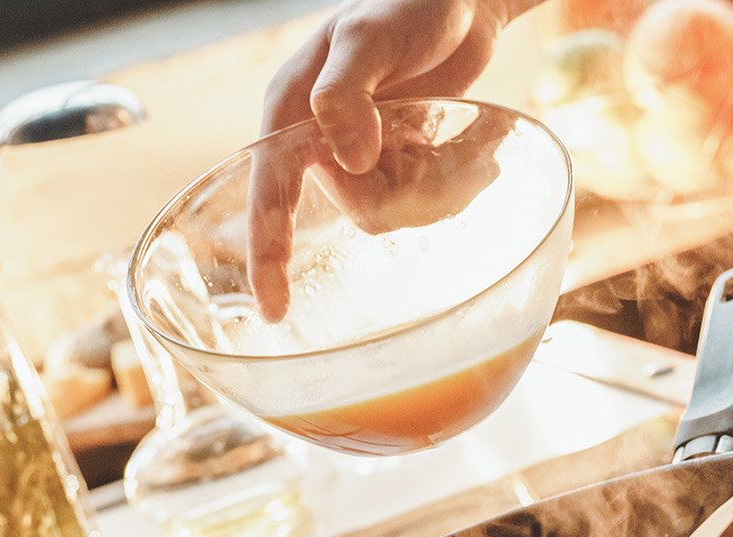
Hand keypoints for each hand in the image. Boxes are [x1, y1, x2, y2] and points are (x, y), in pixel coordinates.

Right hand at [250, 0, 525, 317]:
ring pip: (399, 209)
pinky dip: (451, 179)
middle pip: (361, 208)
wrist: (459, 5)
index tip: (273, 309)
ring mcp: (361, 156)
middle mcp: (321, 141)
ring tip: (451, 131)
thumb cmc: (409, 8)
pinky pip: (423, 199)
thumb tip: (347, 160)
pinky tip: (461, 146)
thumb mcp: (371, 39)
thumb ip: (348, 94)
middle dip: (407, 188)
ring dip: (437, 182)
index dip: (270, 252)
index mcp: (293, 112)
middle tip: (430, 134)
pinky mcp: (398, 163)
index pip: (271, 194)